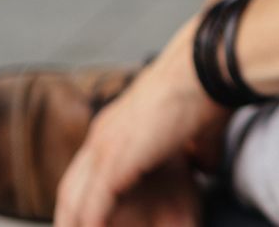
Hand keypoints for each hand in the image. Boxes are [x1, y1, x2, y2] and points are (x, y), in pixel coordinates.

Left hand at [54, 25, 226, 226]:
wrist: (204, 67)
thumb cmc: (207, 90)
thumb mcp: (198, 128)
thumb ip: (197, 150)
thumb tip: (206, 167)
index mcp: (117, 125)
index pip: (87, 170)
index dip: (85, 197)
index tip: (89, 220)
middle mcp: (102, 134)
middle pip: (71, 187)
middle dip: (71, 215)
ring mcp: (105, 145)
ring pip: (74, 198)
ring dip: (77, 223)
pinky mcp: (116, 159)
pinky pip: (93, 204)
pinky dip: (92, 223)